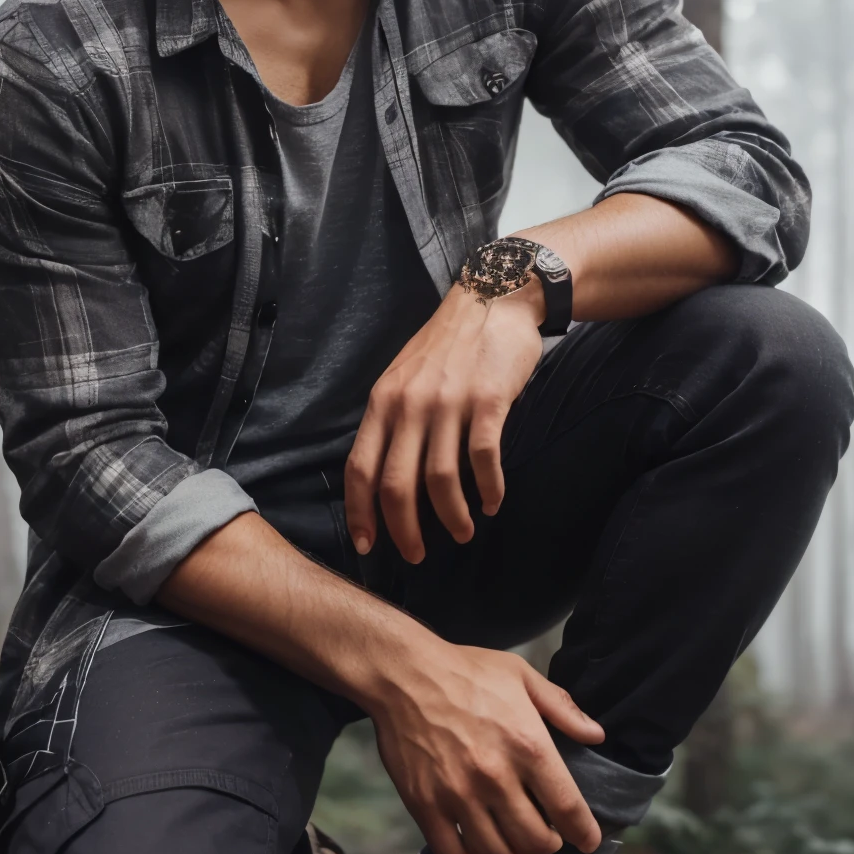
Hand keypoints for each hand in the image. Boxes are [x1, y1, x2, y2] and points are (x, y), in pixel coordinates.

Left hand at [345, 280, 543, 561]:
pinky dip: (488, 490)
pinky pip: (484, 460)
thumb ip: (392, 419)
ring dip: (451, 518)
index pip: (360, 468)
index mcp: (383, 401)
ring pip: (440, 480)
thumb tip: (384, 475)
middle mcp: (409, 404)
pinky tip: (492, 503)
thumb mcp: (404, 375)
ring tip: (462, 533)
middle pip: (396, 484)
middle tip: (416, 556)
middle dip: (404, 531)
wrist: (493, 297)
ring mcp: (448, 402)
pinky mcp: (488, 401)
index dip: (361, 513)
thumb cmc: (448, 344)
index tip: (368, 546)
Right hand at [367, 638, 604, 853]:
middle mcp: (496, 778)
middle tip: (545, 836)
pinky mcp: (425, 804)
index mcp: (527, 745)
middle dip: (547, 844)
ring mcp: (459, 795)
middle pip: (534, 840)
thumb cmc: (465, 670)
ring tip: (512, 842)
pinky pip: (452, 853)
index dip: (584, 832)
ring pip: (497, 853)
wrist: (404, 673)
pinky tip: (472, 850)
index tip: (587, 840)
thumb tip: (596, 735)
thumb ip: (561, 707)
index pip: (568, 808)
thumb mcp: (521, 675)